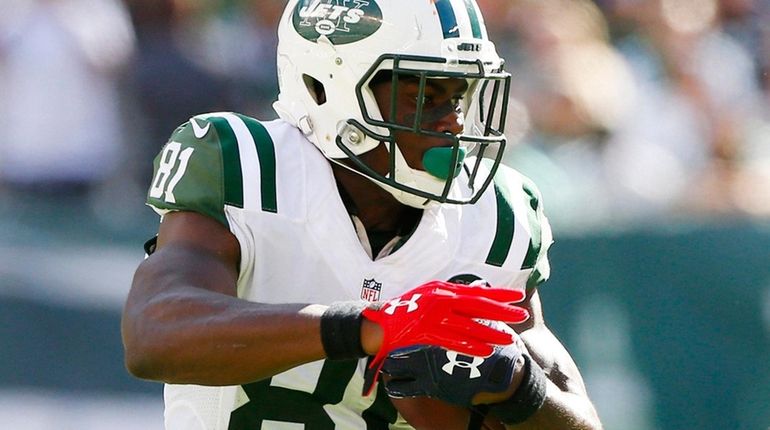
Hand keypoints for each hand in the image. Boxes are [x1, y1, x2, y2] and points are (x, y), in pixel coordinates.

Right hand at [361, 280, 528, 394]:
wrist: (380, 322)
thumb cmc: (406, 308)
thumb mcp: (430, 293)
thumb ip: (452, 294)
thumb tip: (475, 295)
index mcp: (443, 290)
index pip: (477, 291)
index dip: (499, 294)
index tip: (517, 297)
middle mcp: (441, 301)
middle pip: (478, 306)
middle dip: (502, 312)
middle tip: (521, 316)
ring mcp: (434, 317)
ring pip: (469, 326)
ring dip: (490, 333)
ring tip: (508, 339)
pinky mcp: (427, 333)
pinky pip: (452, 341)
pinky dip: (470, 345)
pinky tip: (485, 350)